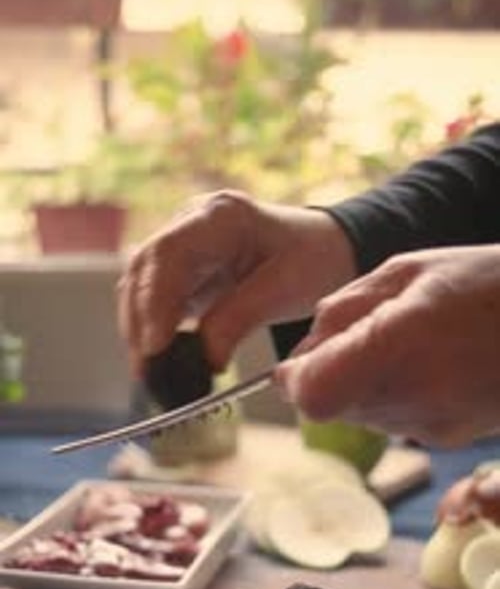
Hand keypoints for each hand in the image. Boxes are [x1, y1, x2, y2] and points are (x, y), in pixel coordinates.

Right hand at [117, 190, 355, 375]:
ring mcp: (182, 245)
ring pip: (140, 286)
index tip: (155, 346)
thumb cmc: (311, 259)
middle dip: (140, 322)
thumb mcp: (284, 288)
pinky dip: (152, 330)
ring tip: (150, 373)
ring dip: (140, 330)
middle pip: (144, 270)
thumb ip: (239, 320)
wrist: (323, 251)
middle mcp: (191, 223)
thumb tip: (206, 361)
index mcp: (220, 215)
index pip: (169, 254)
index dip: (154, 301)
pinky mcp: (182, 271)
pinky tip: (159, 362)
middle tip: (147, 370)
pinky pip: (154, 300)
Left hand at [276, 245, 499, 445]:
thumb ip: (342, 312)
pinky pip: (390, 421)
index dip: (295, 381)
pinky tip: (423, 366)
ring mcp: (433, 423)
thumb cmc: (486, 282)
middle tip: (357, 337)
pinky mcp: (445, 438)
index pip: (314, 395)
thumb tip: (299, 357)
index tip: (297, 362)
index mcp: (401, 342)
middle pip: (330, 408)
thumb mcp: (407, 271)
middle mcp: (416, 395)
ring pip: (357, 416)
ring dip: (357, 385)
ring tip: (400, 344)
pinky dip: (388, 397)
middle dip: (325, 376)